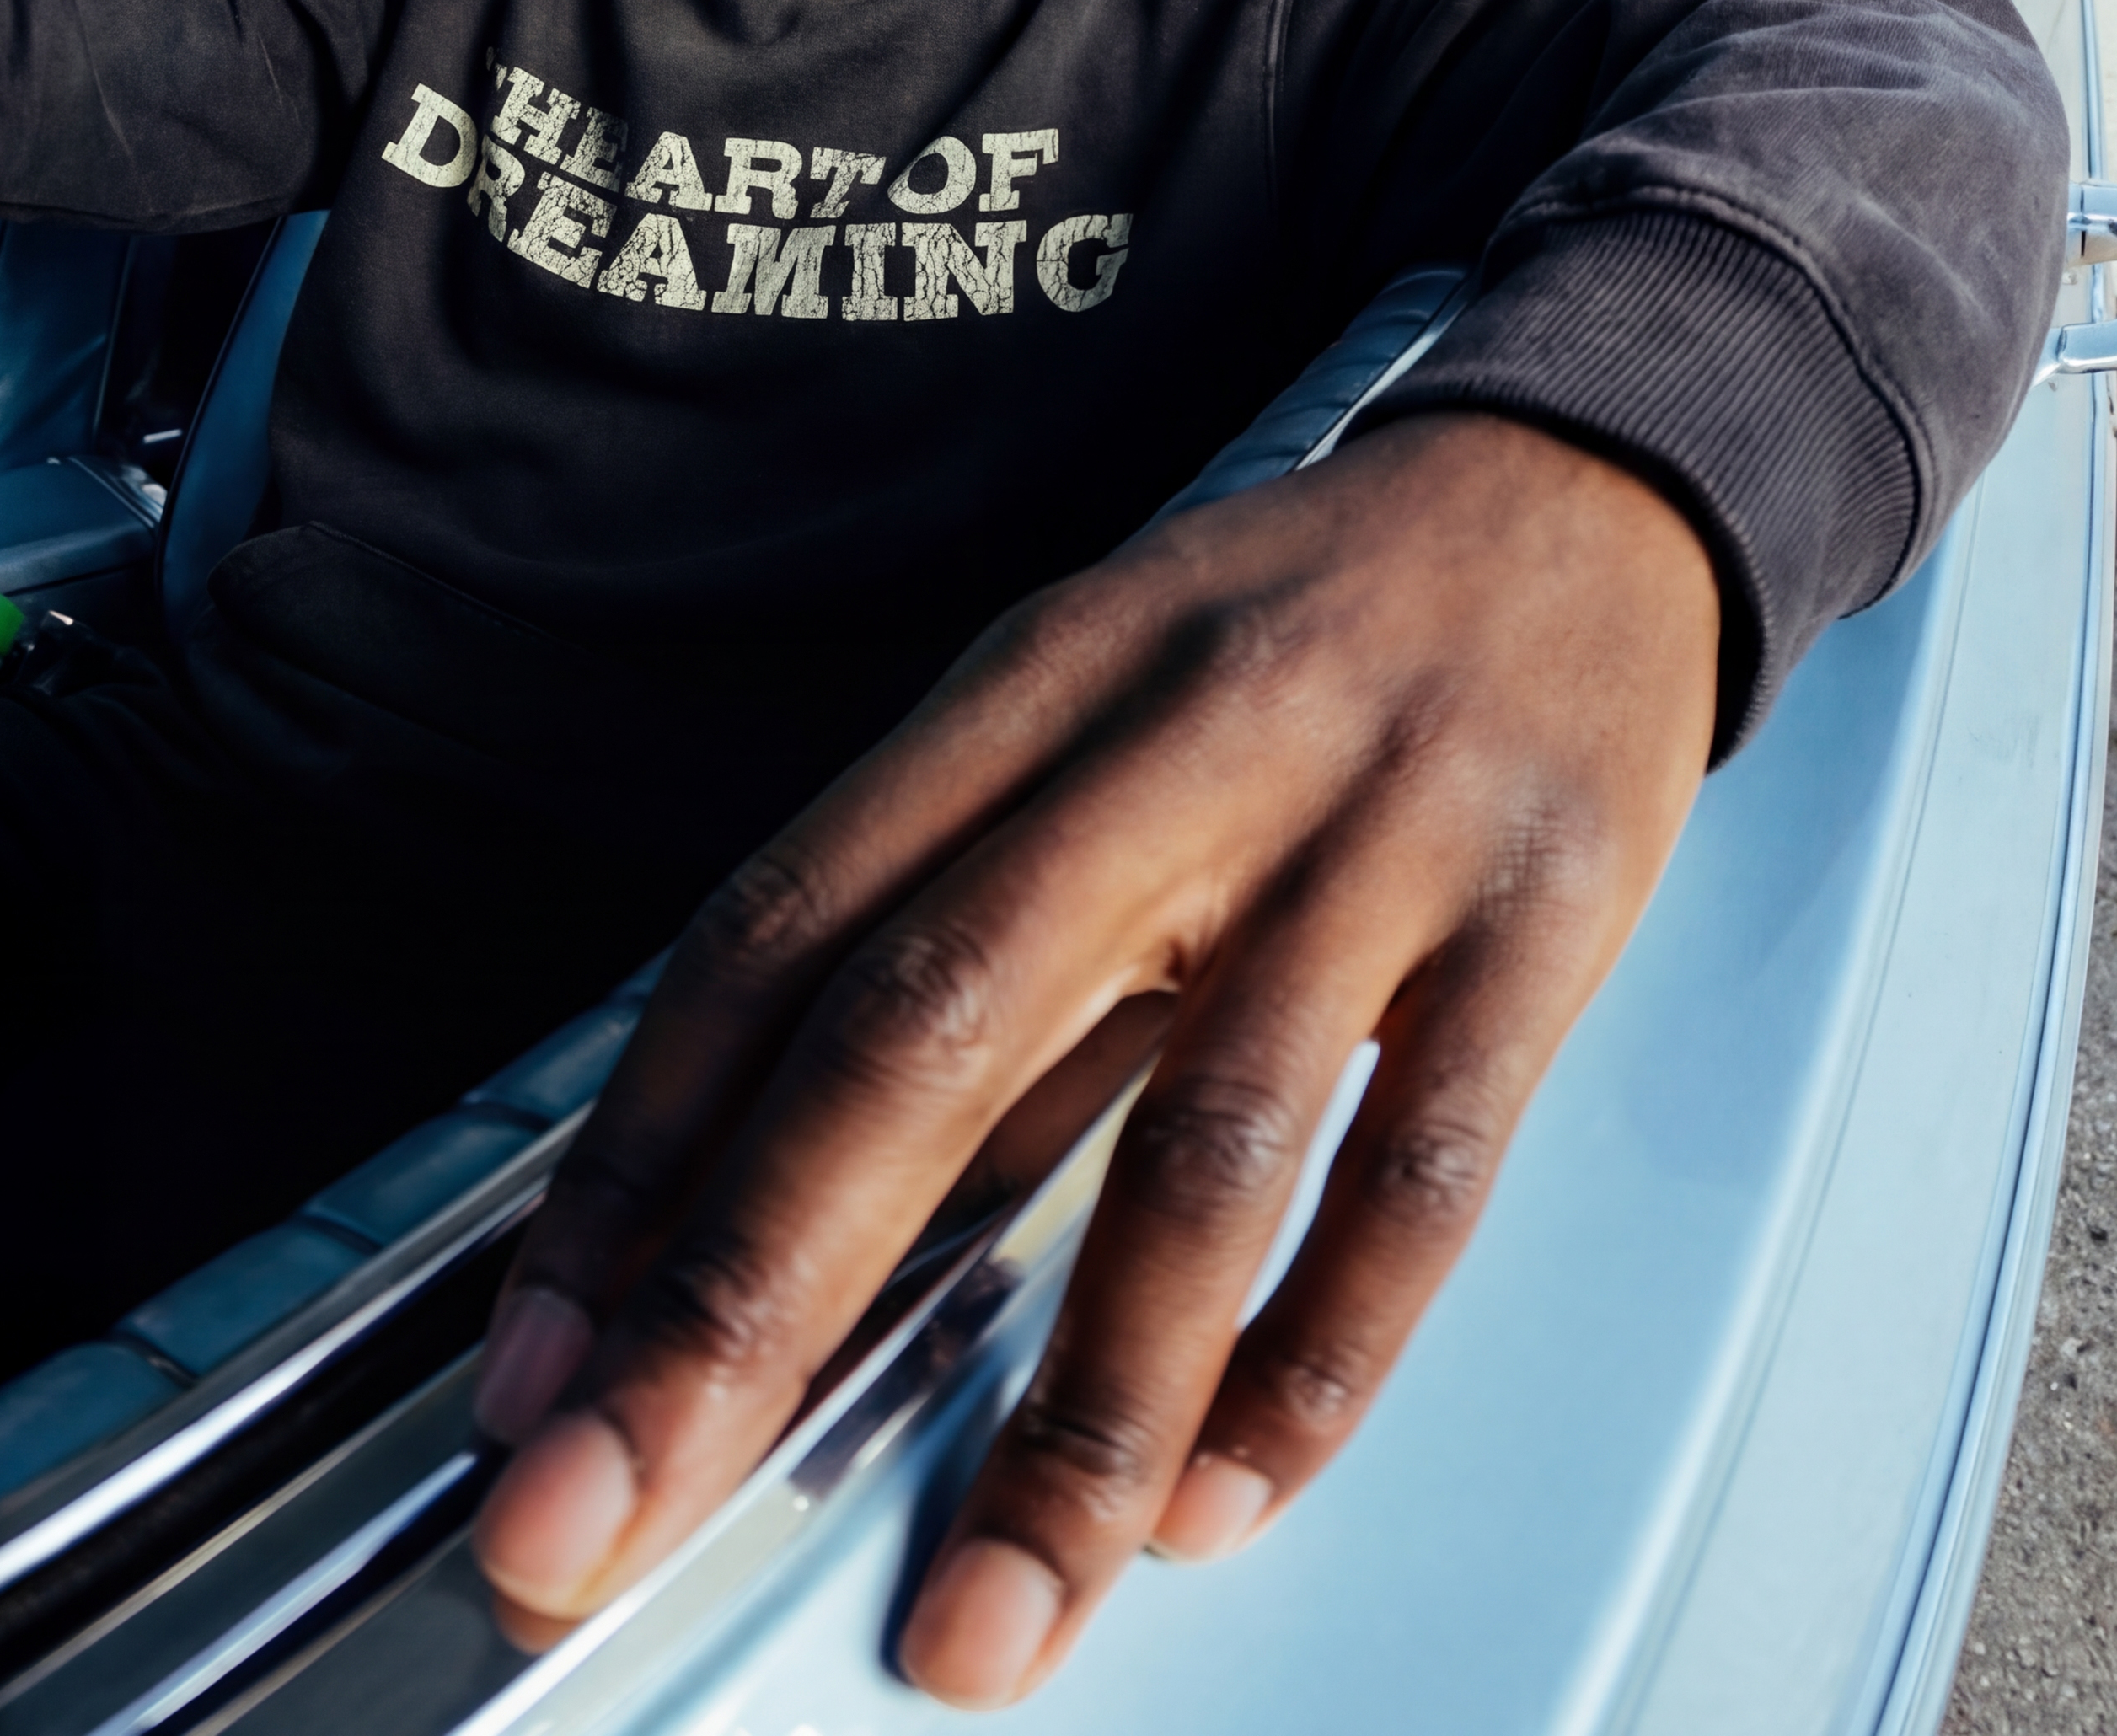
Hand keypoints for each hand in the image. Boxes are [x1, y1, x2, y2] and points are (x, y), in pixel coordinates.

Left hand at [470, 409, 1718, 1705]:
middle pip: (925, 1029)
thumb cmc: (1285, 635)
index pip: (783, 927)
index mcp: (1022, 680)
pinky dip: (1316, 1353)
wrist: (1579, 493)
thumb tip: (757, 1188)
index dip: (639, 1152)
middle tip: (607, 1514)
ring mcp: (1365, 829)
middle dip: (746, 1297)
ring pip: (1198, 1146)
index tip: (536, 1365)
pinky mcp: (1539, 916)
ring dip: (1074, 1411)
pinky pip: (1419, 1169)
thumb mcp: (1085, 703)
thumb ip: (949, 914)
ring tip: (978, 1622)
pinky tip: (1220, 1496)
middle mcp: (1172, 743)